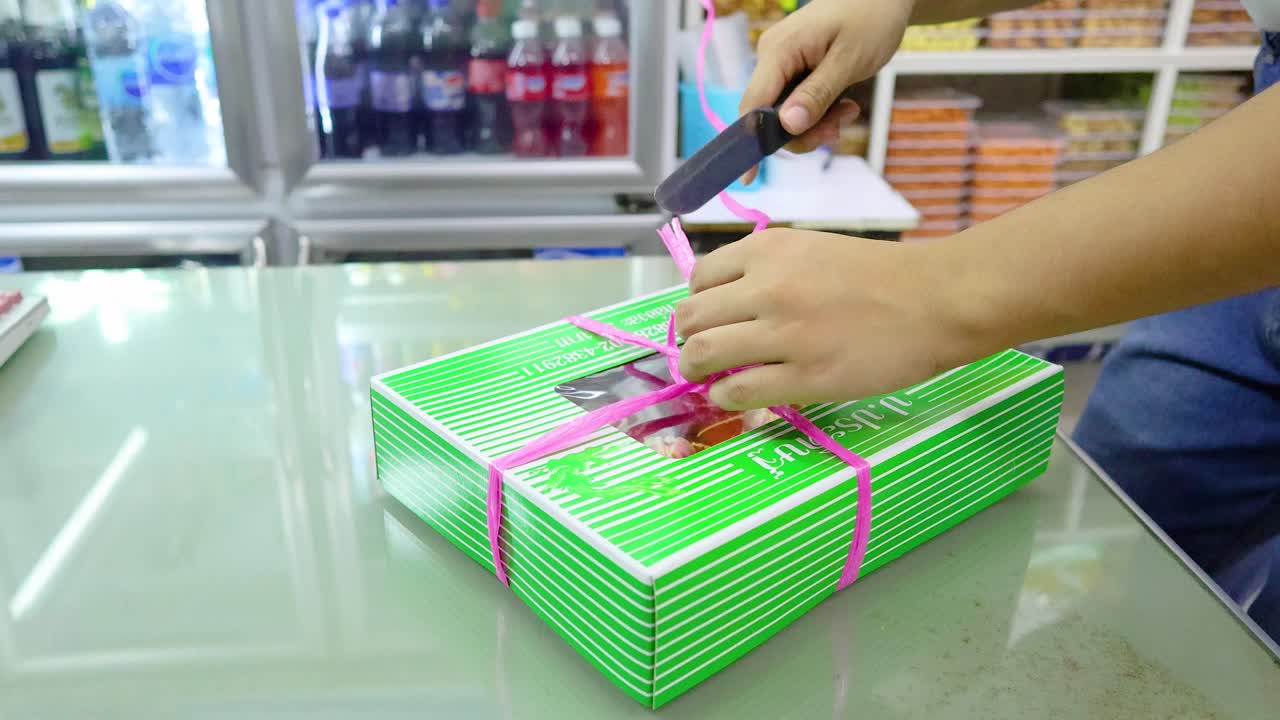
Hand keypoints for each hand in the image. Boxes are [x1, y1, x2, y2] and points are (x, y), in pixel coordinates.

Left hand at [674, 230, 995, 409]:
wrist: (937, 299)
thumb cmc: (882, 275)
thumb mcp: (813, 250)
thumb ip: (768, 271)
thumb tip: (727, 305)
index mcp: (768, 250)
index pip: (699, 278)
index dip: (697, 303)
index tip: (709, 319)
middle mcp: (767, 287)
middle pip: (691, 318)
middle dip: (687, 339)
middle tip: (700, 355)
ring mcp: (785, 333)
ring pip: (703, 354)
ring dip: (696, 371)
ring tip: (709, 378)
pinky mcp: (806, 376)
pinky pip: (739, 390)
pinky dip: (725, 396)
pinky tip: (734, 396)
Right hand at [740, 0, 913, 181]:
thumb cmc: (871, 18)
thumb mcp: (849, 60)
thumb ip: (817, 94)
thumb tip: (788, 126)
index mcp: (778, 51)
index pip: (753, 105)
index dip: (751, 142)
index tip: (749, 177)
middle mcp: (772, 57)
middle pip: (769, 116)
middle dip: (802, 132)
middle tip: (838, 129)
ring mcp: (782, 64)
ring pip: (786, 114)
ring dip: (816, 123)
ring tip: (849, 111)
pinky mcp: (794, 69)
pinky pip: (797, 103)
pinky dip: (819, 112)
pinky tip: (844, 104)